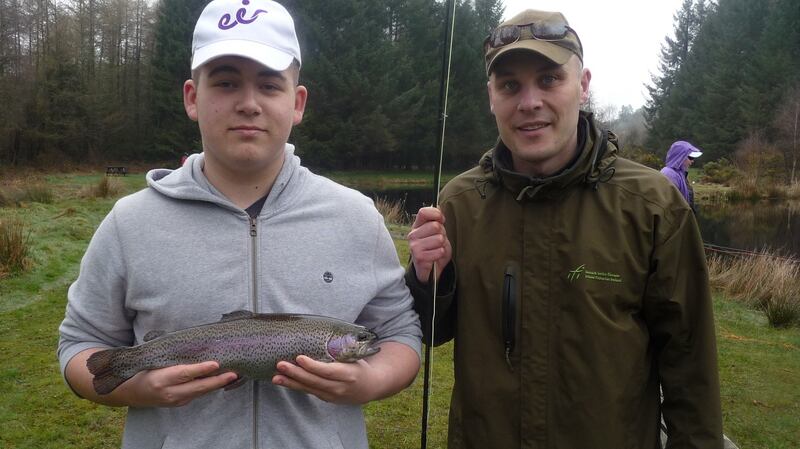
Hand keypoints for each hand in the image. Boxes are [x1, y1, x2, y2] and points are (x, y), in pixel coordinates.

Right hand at [117, 362, 237, 407]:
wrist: (132, 393)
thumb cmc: (144, 370)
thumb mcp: (154, 360)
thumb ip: (171, 354)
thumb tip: (193, 342)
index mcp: (161, 378)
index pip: (185, 373)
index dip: (201, 369)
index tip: (216, 364)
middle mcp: (169, 392)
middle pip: (197, 387)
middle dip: (217, 381)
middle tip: (234, 374)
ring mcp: (175, 400)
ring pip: (200, 392)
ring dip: (217, 384)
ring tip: (233, 375)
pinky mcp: (179, 403)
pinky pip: (197, 394)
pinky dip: (209, 387)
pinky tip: (219, 380)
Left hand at [272, 356, 376, 404]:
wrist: (371, 387)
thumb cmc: (360, 365)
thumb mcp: (355, 357)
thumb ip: (340, 350)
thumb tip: (321, 332)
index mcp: (349, 374)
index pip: (328, 371)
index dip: (313, 366)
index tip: (299, 357)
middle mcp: (340, 387)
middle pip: (315, 381)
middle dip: (296, 373)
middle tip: (280, 364)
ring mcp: (332, 396)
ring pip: (309, 389)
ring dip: (291, 383)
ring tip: (276, 377)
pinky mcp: (326, 399)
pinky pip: (309, 392)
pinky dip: (296, 386)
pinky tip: (284, 381)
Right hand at [407, 206, 451, 282]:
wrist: (431, 268)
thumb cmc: (435, 248)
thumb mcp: (437, 232)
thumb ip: (437, 220)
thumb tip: (438, 207)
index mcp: (417, 226)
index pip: (424, 212)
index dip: (436, 214)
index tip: (442, 221)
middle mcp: (413, 234)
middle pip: (435, 226)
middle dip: (442, 234)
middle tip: (438, 241)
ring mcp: (414, 246)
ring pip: (439, 239)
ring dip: (442, 245)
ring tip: (436, 249)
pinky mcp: (419, 257)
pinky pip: (439, 251)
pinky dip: (441, 254)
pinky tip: (435, 256)